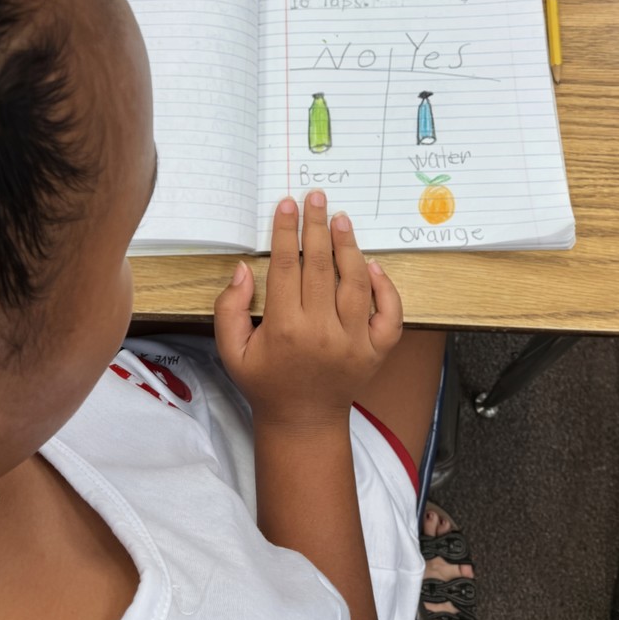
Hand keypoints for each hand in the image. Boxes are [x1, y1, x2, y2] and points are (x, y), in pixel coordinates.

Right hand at [214, 192, 402, 428]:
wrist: (303, 422)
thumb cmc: (265, 383)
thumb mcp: (232, 350)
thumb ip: (230, 308)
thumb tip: (245, 268)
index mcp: (284, 329)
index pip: (286, 267)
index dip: (286, 232)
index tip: (287, 206)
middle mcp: (322, 332)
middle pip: (321, 266)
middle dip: (317, 227)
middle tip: (316, 198)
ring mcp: (354, 342)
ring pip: (356, 282)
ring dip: (349, 247)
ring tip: (341, 219)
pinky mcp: (377, 351)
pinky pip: (389, 313)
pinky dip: (385, 287)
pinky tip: (372, 264)